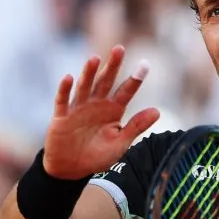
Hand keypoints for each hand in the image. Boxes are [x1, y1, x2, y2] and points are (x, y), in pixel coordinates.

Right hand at [42, 45, 158, 179]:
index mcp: (113, 110)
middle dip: (112, 66)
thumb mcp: (120, 144)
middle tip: (119, 49)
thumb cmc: (97, 156)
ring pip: (85, 87)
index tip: (145, 64)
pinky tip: (69, 77)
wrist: (71, 170)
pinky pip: (63, 101)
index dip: (135, 79)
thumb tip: (157, 111)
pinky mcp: (62, 117)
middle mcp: (96, 104)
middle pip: (105, 82)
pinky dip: (65, 89)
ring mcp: (78, 108)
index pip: (126, 91)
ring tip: (95, 58)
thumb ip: (136, 127)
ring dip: (89, 73)